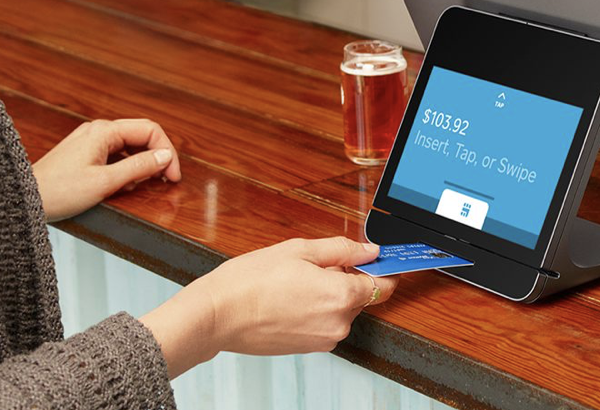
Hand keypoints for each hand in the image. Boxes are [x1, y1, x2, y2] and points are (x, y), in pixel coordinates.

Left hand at [33, 118, 181, 221]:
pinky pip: (116, 153)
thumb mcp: (105, 182)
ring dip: (142, 163)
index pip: (150, 131)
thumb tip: (165, 157)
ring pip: (129, 145)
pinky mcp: (85, 152)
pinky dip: (127, 166)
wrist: (24, 200)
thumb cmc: (59, 191)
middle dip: (157, 156)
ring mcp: (90, 140)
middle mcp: (98, 130)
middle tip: (166, 179)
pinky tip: (124, 184)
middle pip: (142, 135)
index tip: (172, 175)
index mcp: (104, 131)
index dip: (167, 152)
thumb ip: (139, 167)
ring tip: (143, 184)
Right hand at [141, 238, 398, 376]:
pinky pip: (324, 323)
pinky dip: (315, 310)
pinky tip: (290, 298)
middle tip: (315, 265)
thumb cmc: (250, 282)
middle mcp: (338, 324)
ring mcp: (323, 340)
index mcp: (341, 296)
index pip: (384, 284)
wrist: (215, 316)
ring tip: (295, 282)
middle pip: (361, 296)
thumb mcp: (300, 250)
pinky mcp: (307, 348)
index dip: (381, 268)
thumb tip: (370, 251)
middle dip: (347, 278)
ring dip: (329, 294)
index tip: (377, 260)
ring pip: (341, 310)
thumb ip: (342, 250)